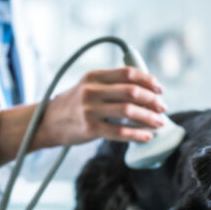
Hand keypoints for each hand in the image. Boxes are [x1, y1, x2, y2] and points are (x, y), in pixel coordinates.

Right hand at [0, 67, 166, 165]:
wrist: (48, 122)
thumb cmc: (75, 105)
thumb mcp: (88, 87)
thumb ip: (111, 84)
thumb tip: (145, 89)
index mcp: (94, 76)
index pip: (128, 73)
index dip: (148, 80)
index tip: (159, 89)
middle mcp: (92, 90)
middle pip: (131, 91)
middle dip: (152, 100)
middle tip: (163, 108)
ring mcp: (90, 110)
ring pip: (128, 111)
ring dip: (148, 117)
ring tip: (159, 123)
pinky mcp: (90, 129)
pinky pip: (119, 132)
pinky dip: (137, 134)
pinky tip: (147, 136)